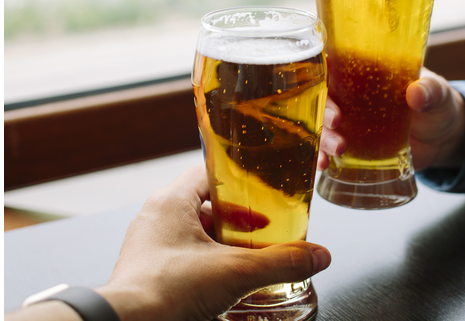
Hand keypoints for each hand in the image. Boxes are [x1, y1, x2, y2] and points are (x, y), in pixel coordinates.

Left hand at [96, 165, 331, 320]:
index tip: (261, 193)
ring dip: (221, 242)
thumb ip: (280, 262)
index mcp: (171, 201)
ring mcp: (149, 245)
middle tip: (261, 229)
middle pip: (205, 203)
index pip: (209, 172)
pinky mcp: (148, 270)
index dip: (239, 182)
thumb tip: (316, 256)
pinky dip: (205, 262)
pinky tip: (223, 280)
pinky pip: (181, 255)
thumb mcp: (235, 272)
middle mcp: (156, 217)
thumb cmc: (164, 291)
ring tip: (247, 257)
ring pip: (193, 232)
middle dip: (236, 218)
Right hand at [318, 68, 464, 170]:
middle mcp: (352, 97)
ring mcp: (351, 124)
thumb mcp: (438, 93)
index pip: (333, 66)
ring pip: (324, 127)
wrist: (445, 139)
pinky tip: (323, 165)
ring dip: (324, 137)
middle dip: (323, 111)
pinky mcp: (355, 148)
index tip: (326, 88)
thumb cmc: (438, 105)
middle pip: (324, 99)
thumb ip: (430, 91)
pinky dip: (324, 157)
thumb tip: (416, 93)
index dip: (323, 75)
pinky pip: (331, 150)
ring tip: (338, 149)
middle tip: (335, 122)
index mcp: (367, 73)